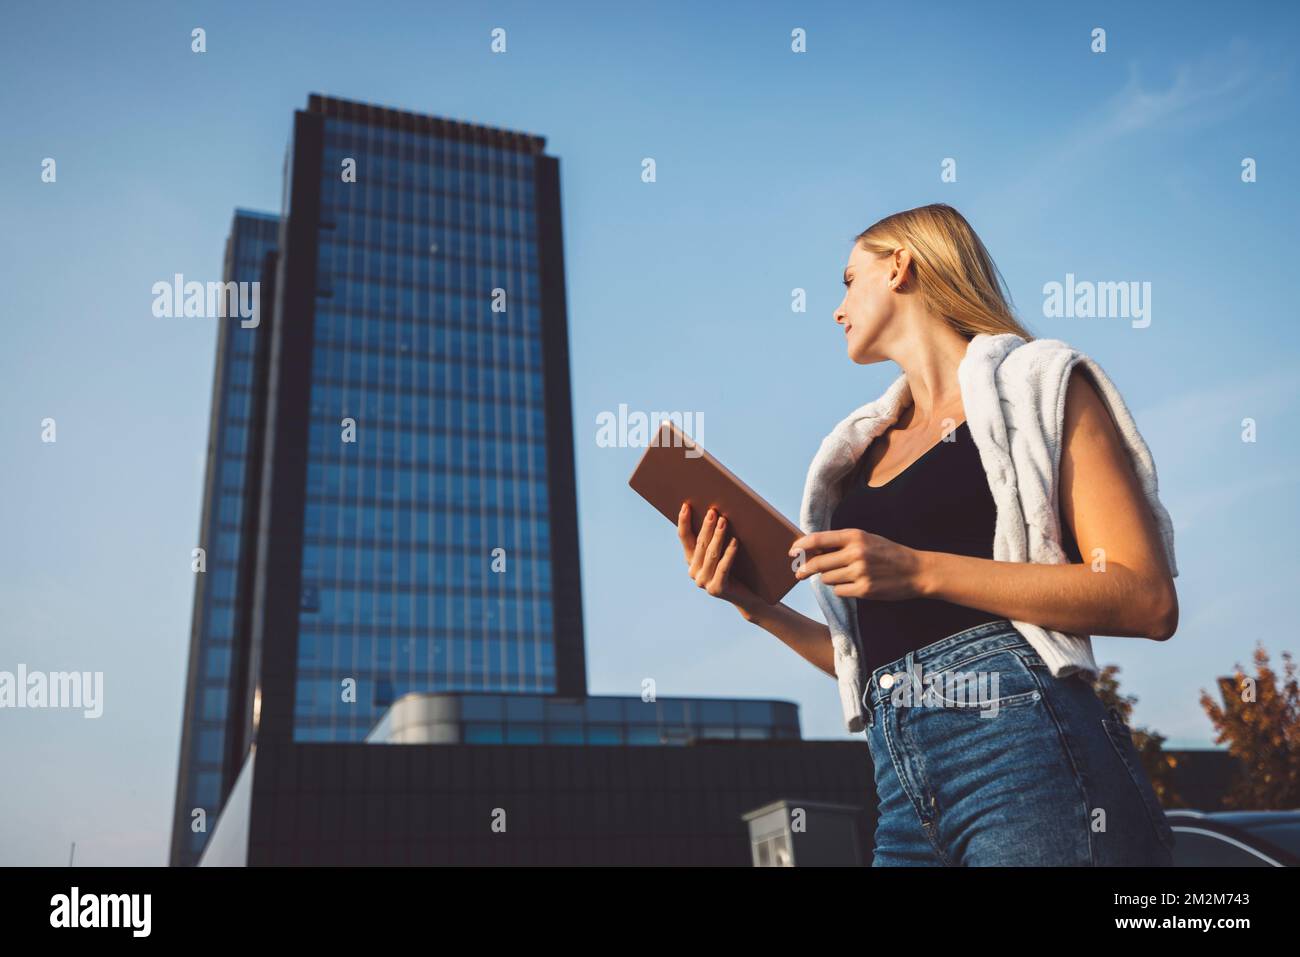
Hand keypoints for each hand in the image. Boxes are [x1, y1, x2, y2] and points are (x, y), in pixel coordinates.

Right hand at [677, 501, 765, 616]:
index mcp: (692, 560)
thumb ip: (715, 538)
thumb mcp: (722, 552)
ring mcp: (704, 582)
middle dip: (706, 526)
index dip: (684, 522)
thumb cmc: (737, 569)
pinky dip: (729, 554)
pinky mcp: (716, 589)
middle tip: (713, 511)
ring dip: (718, 536)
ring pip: (711, 554)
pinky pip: (723, 568)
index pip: (685, 538)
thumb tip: (717, 512)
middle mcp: (694, 572)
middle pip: (700, 544)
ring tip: (724, 521)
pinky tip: (735, 541)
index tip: (686, 505)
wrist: (747, 597)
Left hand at [788, 528, 927, 599]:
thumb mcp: (867, 539)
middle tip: (798, 573)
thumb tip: (813, 549)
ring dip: (828, 578)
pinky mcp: (864, 589)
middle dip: (805, 569)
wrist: (917, 571)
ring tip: (843, 575)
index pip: (818, 539)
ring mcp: (860, 572)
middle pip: (818, 563)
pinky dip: (841, 589)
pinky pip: (838, 591)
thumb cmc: (888, 553)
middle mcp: (856, 552)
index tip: (791, 552)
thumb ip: (842, 542)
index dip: (801, 546)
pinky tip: (853, 585)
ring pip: (827, 578)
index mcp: (855, 536)